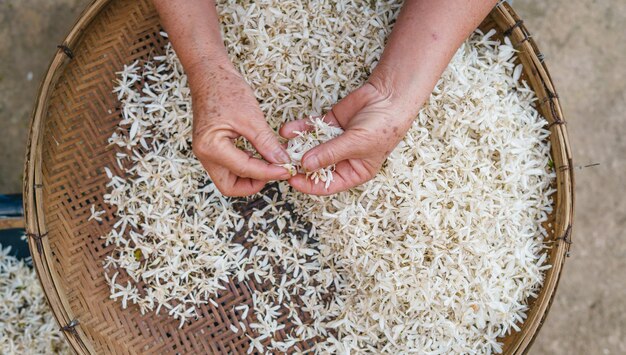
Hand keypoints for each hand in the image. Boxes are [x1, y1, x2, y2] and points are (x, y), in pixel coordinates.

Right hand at [189, 60, 290, 196]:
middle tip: (276, 172)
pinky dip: (246, 166)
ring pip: (230, 179)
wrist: (209, 73)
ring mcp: (206, 153)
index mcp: (211, 147)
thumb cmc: (225, 89)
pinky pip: (229, 167)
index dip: (269, 172)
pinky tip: (261, 157)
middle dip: (255, 184)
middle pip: (231, 186)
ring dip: (251, 176)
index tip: (287, 169)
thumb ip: (266, 143)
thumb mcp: (251, 117)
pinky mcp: (212, 149)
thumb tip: (282, 162)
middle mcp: (204, 154)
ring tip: (271, 164)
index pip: (245, 170)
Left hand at [279, 72, 425, 194]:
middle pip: (315, 167)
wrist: (389, 96)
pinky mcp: (329, 124)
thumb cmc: (383, 126)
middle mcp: (342, 159)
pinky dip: (298, 130)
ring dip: (295, 147)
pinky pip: (310, 130)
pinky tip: (287, 131)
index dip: (309, 184)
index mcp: (354, 172)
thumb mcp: (356, 144)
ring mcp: (334, 141)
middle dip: (298, 165)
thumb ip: (330, 154)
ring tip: (280, 147)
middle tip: (281, 163)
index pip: (327, 185)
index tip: (291, 180)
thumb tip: (306, 165)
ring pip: (310, 147)